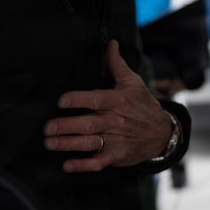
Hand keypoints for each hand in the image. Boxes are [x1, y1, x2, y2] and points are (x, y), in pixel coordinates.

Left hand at [43, 39, 173, 171]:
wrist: (163, 132)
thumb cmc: (144, 106)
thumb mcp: (133, 83)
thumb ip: (117, 65)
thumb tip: (111, 43)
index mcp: (117, 101)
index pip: (96, 99)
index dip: (78, 99)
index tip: (61, 100)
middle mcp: (115, 121)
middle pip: (88, 124)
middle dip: (66, 126)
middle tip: (47, 127)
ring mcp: (116, 140)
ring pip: (89, 142)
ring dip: (68, 144)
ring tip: (50, 143)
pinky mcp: (117, 155)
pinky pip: (99, 162)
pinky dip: (83, 165)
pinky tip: (68, 165)